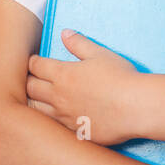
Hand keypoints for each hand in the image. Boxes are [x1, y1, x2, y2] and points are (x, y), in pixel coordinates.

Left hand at [26, 30, 141, 145]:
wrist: (135, 107)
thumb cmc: (120, 77)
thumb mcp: (100, 54)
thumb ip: (79, 43)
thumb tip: (65, 33)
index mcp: (63, 74)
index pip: (36, 66)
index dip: (33, 61)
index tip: (35, 60)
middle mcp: (58, 97)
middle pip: (30, 88)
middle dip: (29, 80)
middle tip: (33, 77)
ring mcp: (65, 116)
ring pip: (37, 110)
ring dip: (36, 101)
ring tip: (40, 97)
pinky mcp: (74, 131)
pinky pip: (54, 125)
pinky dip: (51, 118)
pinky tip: (59, 114)